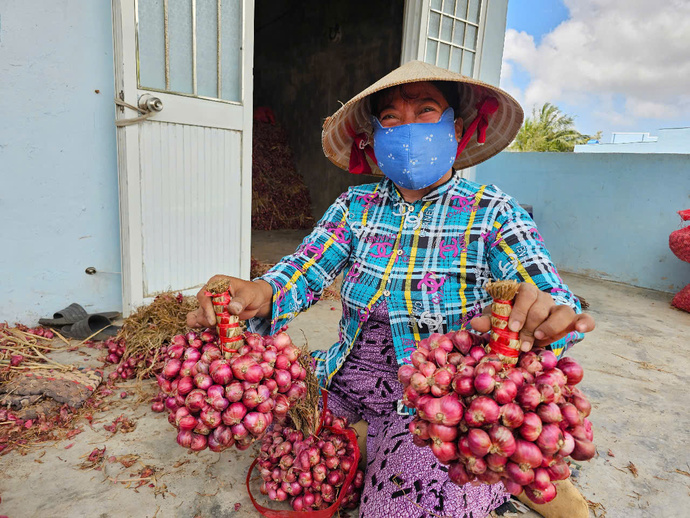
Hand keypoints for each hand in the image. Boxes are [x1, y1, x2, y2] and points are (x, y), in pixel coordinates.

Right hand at [186, 275, 273, 327]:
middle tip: (218, 325)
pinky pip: (201, 321)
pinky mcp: (212, 314)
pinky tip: (212, 329)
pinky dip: (204, 326)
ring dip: (209, 324)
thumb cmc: (252, 293)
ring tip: (221, 326)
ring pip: (200, 316)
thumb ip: (241, 301)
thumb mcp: (249, 295)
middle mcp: (210, 292)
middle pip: (201, 308)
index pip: (204, 295)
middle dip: (208, 319)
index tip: (213, 320)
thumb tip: (232, 308)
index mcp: (216, 283)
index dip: (206, 308)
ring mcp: (210, 304)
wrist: (256, 301)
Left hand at [470, 283, 594, 350]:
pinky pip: (582, 318)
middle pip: (540, 307)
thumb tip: (475, 322)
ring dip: (551, 326)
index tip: (512, 327)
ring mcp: (557, 308)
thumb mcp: (496, 320)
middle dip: (530, 327)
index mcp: (523, 292)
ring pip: (563, 311)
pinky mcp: (570, 321)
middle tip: (522, 344)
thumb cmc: (508, 321)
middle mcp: (542, 297)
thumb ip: (488, 320)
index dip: (519, 310)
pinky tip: (581, 330)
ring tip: (540, 338)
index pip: (524, 293)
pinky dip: (585, 323)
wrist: (522, 330)